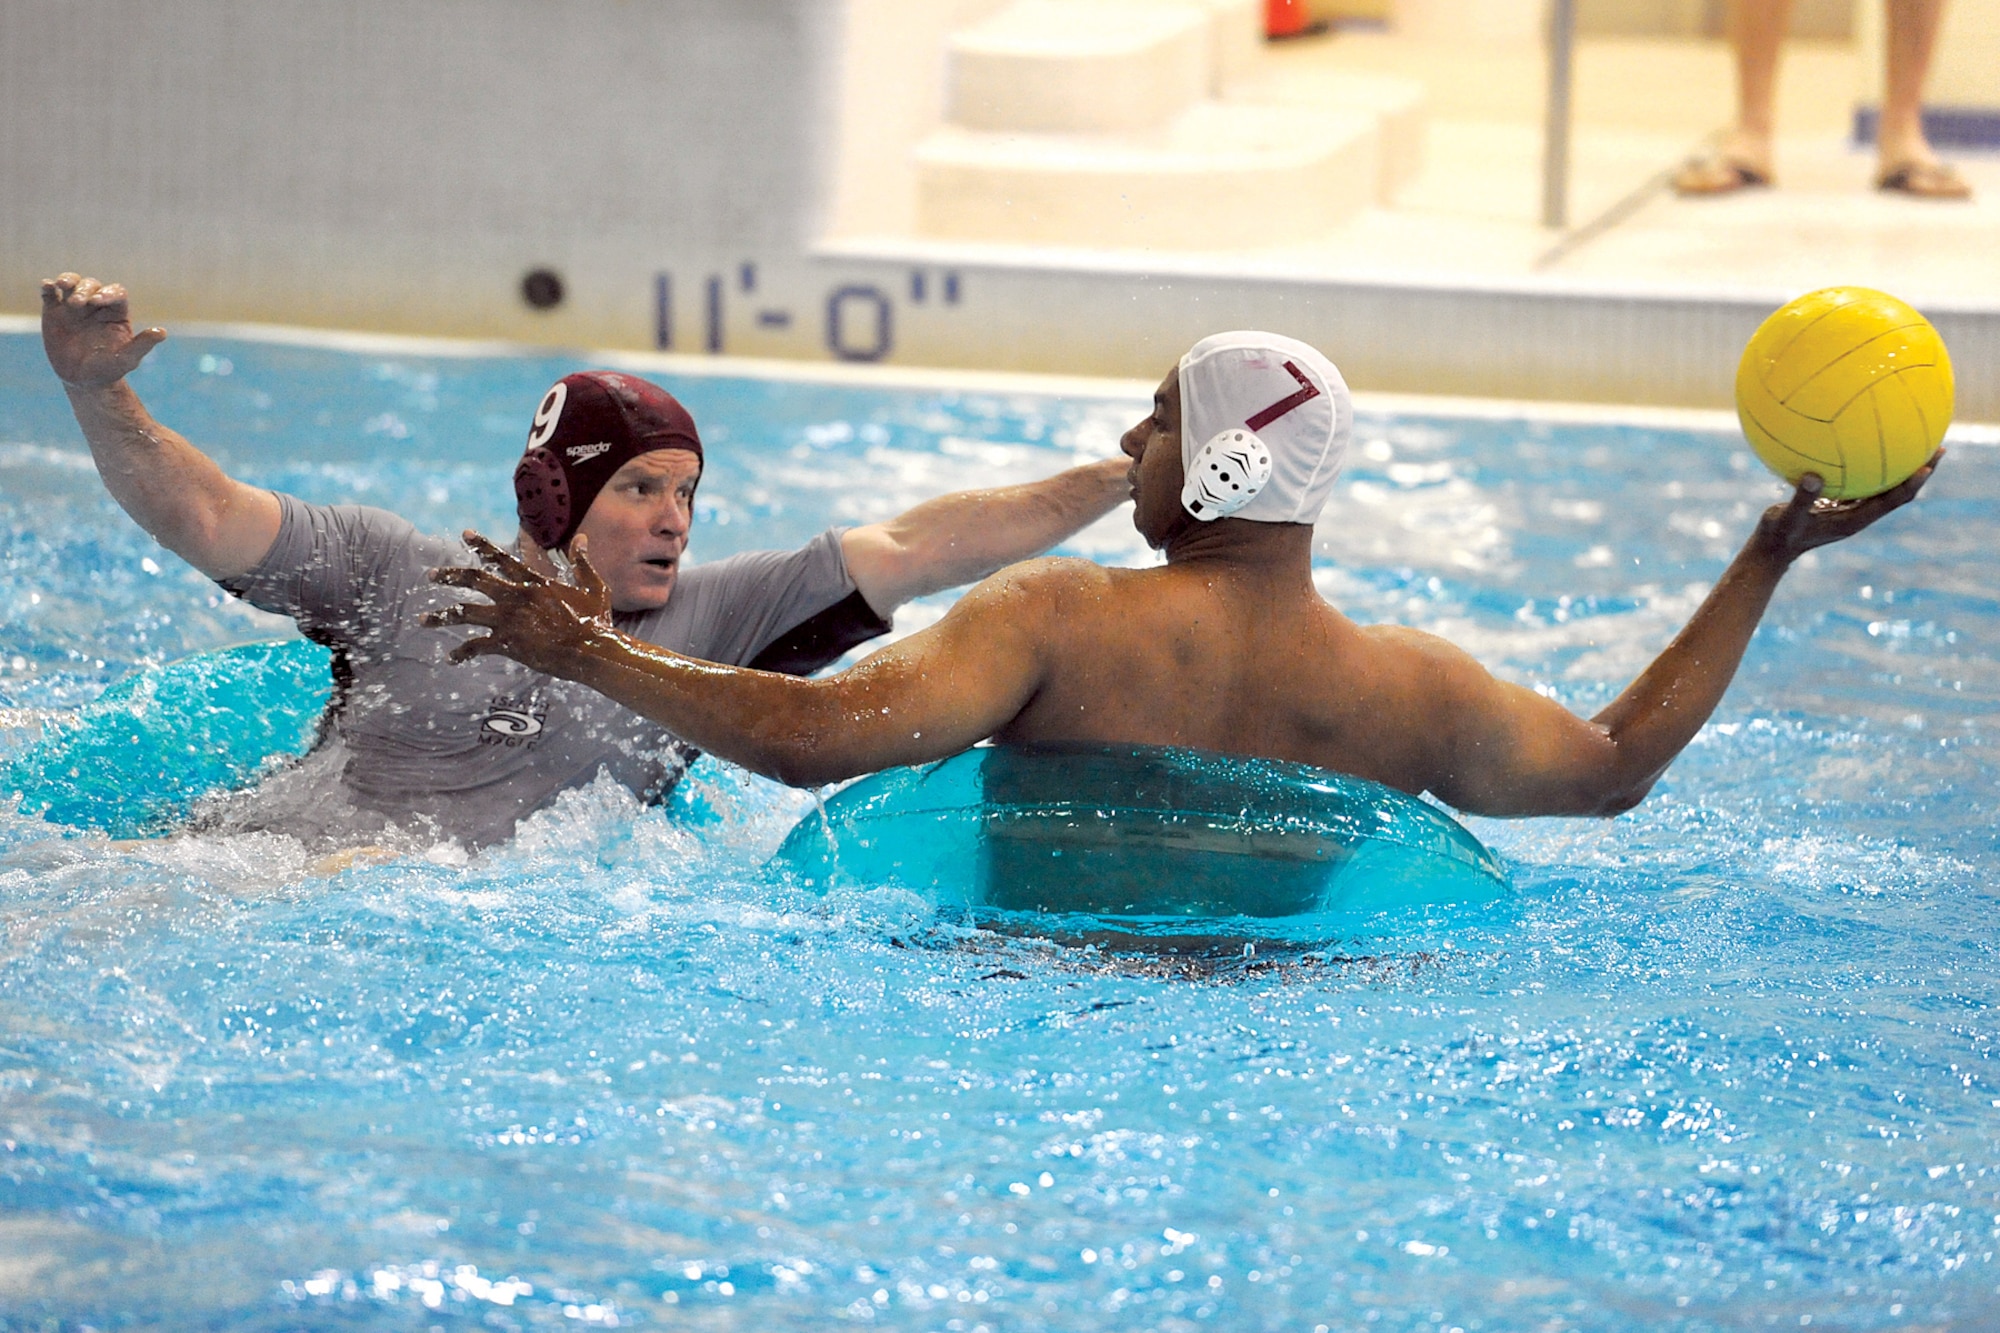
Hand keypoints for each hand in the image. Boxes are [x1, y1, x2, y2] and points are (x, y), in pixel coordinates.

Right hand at [41, 274, 166, 390]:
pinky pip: (51, 294)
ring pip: (73, 283)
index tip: (98, 300)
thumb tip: (162, 332)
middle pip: (92, 285)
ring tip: (60, 286)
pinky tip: (47, 287)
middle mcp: (96, 305)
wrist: (83, 380)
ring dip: (67, 280)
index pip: (116, 293)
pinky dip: (48, 288)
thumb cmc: (109, 369)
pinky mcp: (55, 311)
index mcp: (116, 313)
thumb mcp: (127, 359)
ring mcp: (74, 306)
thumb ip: (143, 344)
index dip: (108, 293)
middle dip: (85, 290)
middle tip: (78, 304)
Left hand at [422, 532, 615, 672]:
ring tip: (422, 620)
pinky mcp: (507, 643)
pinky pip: (476, 646)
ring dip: (441, 616)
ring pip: (465, 613)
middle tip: (431, 575)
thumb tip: (582, 539)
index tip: (464, 534)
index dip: (482, 545)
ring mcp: (509, 620)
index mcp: (534, 581)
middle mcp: (516, 596)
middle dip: (450, 576)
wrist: (591, 650)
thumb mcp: (593, 586)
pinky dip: (462, 653)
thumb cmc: (596, 620)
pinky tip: (451, 658)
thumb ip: (582, 562)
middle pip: (475, 580)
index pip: (502, 558)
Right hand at [1752, 450, 1943, 563]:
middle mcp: (1858, 516)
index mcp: (1853, 521)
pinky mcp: (1840, 506)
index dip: (1910, 485)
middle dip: (1920, 473)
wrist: (1771, 550)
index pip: (1891, 501)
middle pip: (1899, 493)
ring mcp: (1851, 511)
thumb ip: (1800, 498)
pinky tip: (1868, 448)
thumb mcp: (1787, 518)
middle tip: (1938, 448)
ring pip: (1885, 489)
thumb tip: (1813, 475)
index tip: (1927, 466)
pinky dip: (1874, 469)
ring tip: (1918, 444)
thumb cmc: (1778, 536)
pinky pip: (1863, 484)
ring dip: (1903, 470)